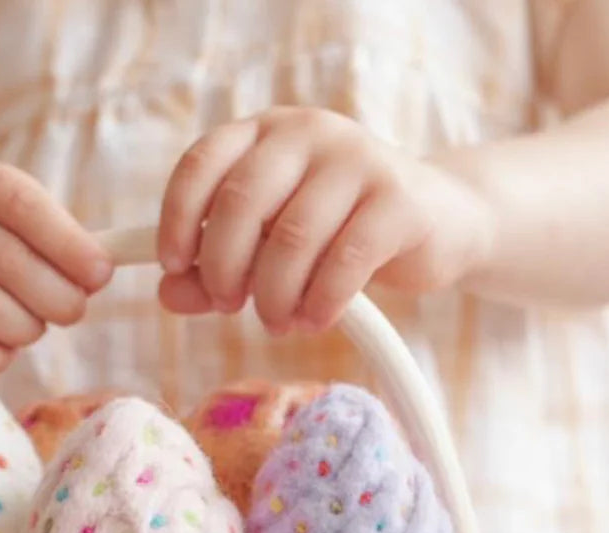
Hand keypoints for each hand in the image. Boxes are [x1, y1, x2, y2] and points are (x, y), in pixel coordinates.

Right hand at [0, 162, 113, 374]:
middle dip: (55, 297)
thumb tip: (100, 272)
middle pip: (6, 261)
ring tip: (32, 328)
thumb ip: (61, 244)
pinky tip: (2, 349)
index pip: (24, 208)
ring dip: (23, 328)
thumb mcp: (17, 225)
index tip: (100, 275)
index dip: (69, 245)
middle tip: (72, 311)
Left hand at [157, 108, 495, 333]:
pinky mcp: (398, 200)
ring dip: (274, 295)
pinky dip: (320, 302)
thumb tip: (168, 294)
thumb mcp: (272, 245)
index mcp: (267, 133)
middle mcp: (308, 133)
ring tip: (279, 321)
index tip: (174, 266)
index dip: (179, 218)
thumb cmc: (341, 232)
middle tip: (231, 305)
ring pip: (291, 237)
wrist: (440, 223)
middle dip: (225, 268)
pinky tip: (316, 320)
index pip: (202, 163)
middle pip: (242, 203)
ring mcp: (357, 160)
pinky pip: (343, 261)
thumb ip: (216, 268)